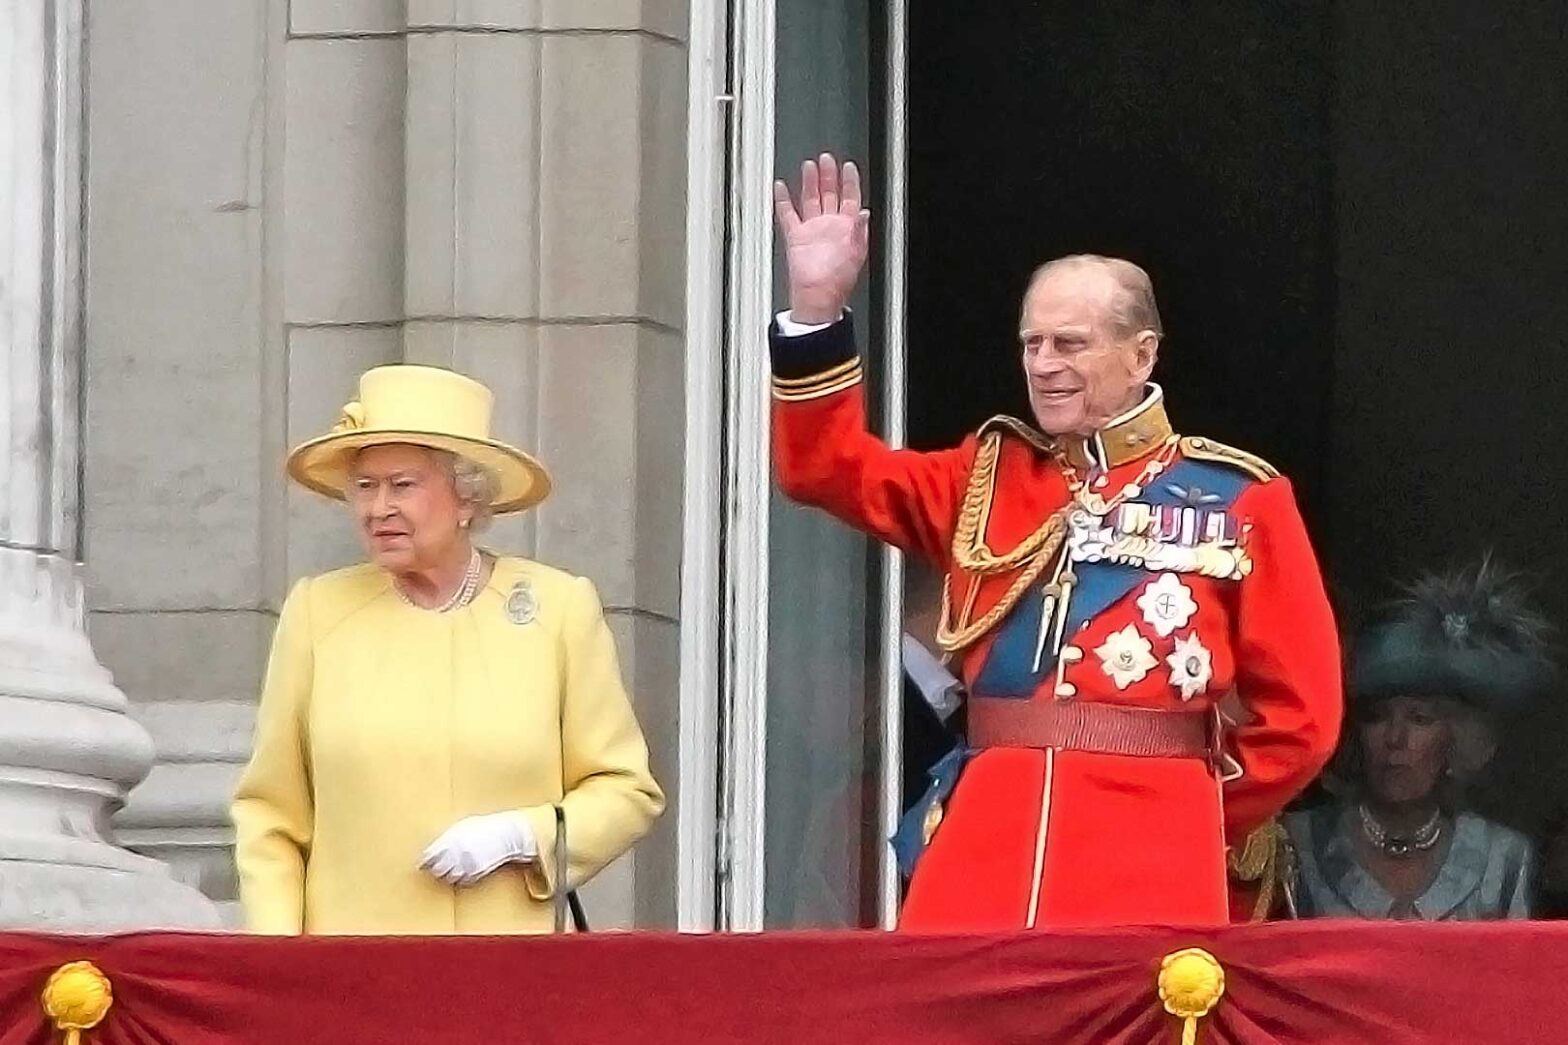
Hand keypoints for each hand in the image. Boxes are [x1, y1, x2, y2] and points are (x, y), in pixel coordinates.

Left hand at [419, 811, 536, 886]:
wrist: (508, 833)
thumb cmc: (486, 827)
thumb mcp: (464, 826)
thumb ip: (448, 837)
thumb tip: (434, 848)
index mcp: (452, 839)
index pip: (430, 855)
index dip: (425, 861)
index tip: (423, 864)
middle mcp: (457, 853)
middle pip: (438, 869)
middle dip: (436, 869)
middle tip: (437, 868)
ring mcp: (467, 863)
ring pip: (450, 877)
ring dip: (449, 875)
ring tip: (452, 869)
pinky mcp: (477, 872)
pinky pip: (463, 880)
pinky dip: (462, 878)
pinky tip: (464, 872)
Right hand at [774, 153, 870, 324]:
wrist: (817, 295)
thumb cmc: (838, 279)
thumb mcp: (856, 252)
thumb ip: (859, 229)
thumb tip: (864, 212)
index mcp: (847, 228)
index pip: (850, 198)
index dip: (850, 181)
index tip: (848, 166)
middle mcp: (830, 226)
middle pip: (830, 194)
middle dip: (828, 175)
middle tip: (826, 159)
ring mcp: (813, 230)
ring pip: (810, 200)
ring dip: (810, 183)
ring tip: (809, 166)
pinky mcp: (796, 237)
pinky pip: (788, 215)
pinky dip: (783, 201)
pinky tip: (781, 187)